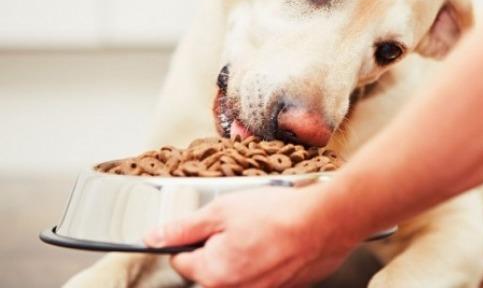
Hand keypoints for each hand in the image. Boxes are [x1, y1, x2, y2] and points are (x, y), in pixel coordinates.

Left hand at [144, 186, 355, 287]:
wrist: (325, 222)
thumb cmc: (277, 214)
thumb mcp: (221, 210)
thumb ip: (183, 227)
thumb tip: (153, 237)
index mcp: (213, 274)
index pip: (181, 260)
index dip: (191, 237)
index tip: (205, 224)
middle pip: (211, 268)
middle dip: (219, 245)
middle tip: (239, 221)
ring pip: (238, 271)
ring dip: (243, 252)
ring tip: (261, 228)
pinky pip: (262, 275)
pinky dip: (265, 259)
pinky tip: (276, 238)